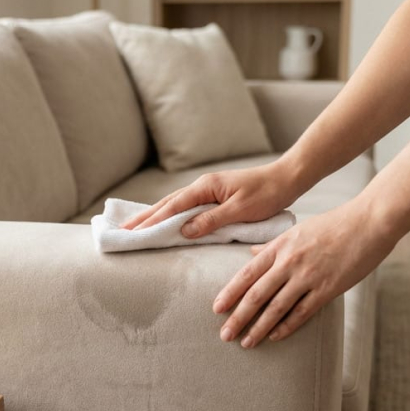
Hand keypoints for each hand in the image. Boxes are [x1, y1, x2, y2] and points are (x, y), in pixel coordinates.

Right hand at [121, 162, 303, 237]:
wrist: (286, 179)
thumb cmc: (267, 194)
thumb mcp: (240, 210)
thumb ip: (211, 221)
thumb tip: (183, 231)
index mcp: (206, 187)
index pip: (173, 206)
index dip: (152, 220)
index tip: (133, 232)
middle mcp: (203, 186)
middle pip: (168, 204)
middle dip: (145, 217)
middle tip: (123, 231)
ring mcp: (208, 190)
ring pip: (175, 205)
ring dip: (155, 216)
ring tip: (136, 227)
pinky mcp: (215, 196)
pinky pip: (186, 207)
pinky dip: (171, 215)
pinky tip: (165, 221)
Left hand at [215, 199, 398, 347]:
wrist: (369, 221)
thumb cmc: (334, 224)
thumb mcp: (298, 230)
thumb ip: (273, 245)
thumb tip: (251, 253)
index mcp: (280, 246)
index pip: (247, 273)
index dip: (230, 293)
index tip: (216, 308)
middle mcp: (290, 262)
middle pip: (256, 294)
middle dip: (238, 317)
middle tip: (224, 334)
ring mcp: (309, 276)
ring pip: (276, 308)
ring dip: (259, 328)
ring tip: (246, 342)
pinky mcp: (328, 288)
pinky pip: (302, 312)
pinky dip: (286, 327)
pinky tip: (274, 337)